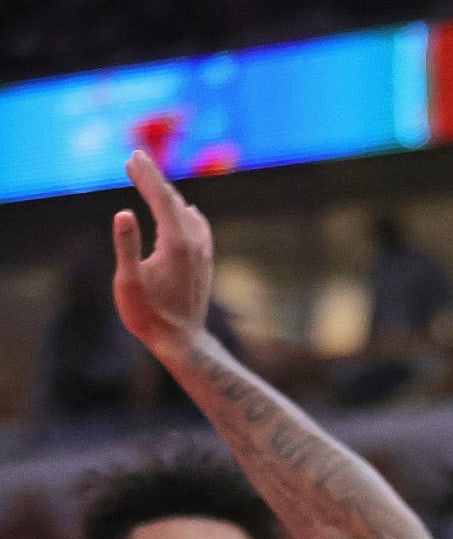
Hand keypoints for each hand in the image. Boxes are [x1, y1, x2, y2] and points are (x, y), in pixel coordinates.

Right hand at [112, 152, 213, 358]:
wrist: (182, 344)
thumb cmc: (149, 316)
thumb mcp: (129, 283)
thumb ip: (127, 246)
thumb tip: (123, 213)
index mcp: (175, 243)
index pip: (161, 198)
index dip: (146, 175)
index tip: (133, 157)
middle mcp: (194, 243)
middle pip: (173, 200)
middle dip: (153, 179)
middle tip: (135, 159)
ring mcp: (203, 253)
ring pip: (185, 212)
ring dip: (166, 194)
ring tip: (149, 180)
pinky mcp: (205, 263)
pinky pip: (197, 228)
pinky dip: (184, 212)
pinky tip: (186, 211)